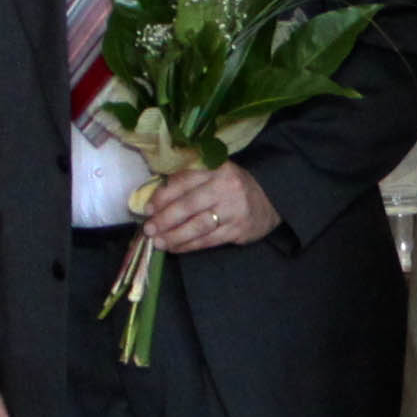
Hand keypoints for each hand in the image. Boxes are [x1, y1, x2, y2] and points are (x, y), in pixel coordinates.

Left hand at [146, 162, 276, 255]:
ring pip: (198, 226)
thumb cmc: (233, 186)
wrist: (270, 200)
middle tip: (148, 229)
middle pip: (189, 205)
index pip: (184, 181)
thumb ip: (189, 180)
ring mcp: (234, 210)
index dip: (163, 196)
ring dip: (174, 236)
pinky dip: (189, 246)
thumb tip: (154, 197)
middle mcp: (226, 187)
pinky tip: (175, 248)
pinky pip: (208, 240)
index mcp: (216, 168)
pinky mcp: (238, 230)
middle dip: (165, 219)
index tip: (147, 209)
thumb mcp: (215, 173)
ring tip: (158, 242)